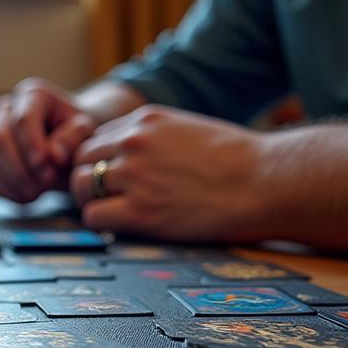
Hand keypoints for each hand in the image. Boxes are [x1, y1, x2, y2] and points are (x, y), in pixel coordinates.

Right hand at [0, 77, 96, 203]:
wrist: (70, 147)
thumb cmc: (80, 138)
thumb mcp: (86, 136)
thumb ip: (72, 140)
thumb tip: (53, 155)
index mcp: (33, 94)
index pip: (23, 119)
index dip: (32, 146)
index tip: (48, 169)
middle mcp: (6, 107)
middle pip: (0, 138)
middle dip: (21, 168)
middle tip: (45, 186)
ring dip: (12, 181)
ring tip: (38, 194)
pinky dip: (4, 189)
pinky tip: (26, 197)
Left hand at [70, 105, 265, 241]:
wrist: (267, 182)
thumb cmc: (238, 161)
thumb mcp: (188, 130)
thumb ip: (154, 138)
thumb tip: (129, 155)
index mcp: (145, 121)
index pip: (95, 138)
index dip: (98, 161)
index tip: (110, 178)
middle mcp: (134, 143)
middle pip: (80, 160)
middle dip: (88, 180)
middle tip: (105, 199)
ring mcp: (135, 176)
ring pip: (81, 187)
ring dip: (92, 202)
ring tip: (113, 212)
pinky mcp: (141, 211)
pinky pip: (94, 217)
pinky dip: (102, 223)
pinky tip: (121, 226)